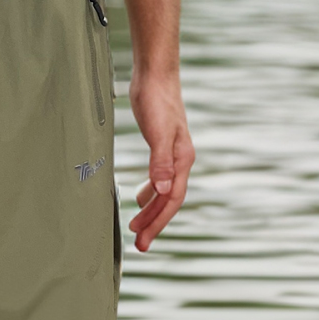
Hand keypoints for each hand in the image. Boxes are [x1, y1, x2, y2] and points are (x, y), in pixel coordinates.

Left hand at [127, 70, 193, 252]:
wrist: (155, 75)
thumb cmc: (157, 101)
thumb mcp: (157, 132)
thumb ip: (160, 161)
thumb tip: (162, 191)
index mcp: (181, 160)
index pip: (171, 200)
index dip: (158, 221)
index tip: (143, 239)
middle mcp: (179, 160)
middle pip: (168, 200)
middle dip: (154, 222)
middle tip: (139, 244)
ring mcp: (170, 154)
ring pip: (163, 190)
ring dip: (151, 209)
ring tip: (137, 226)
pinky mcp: (159, 146)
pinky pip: (157, 177)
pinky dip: (149, 190)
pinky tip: (140, 195)